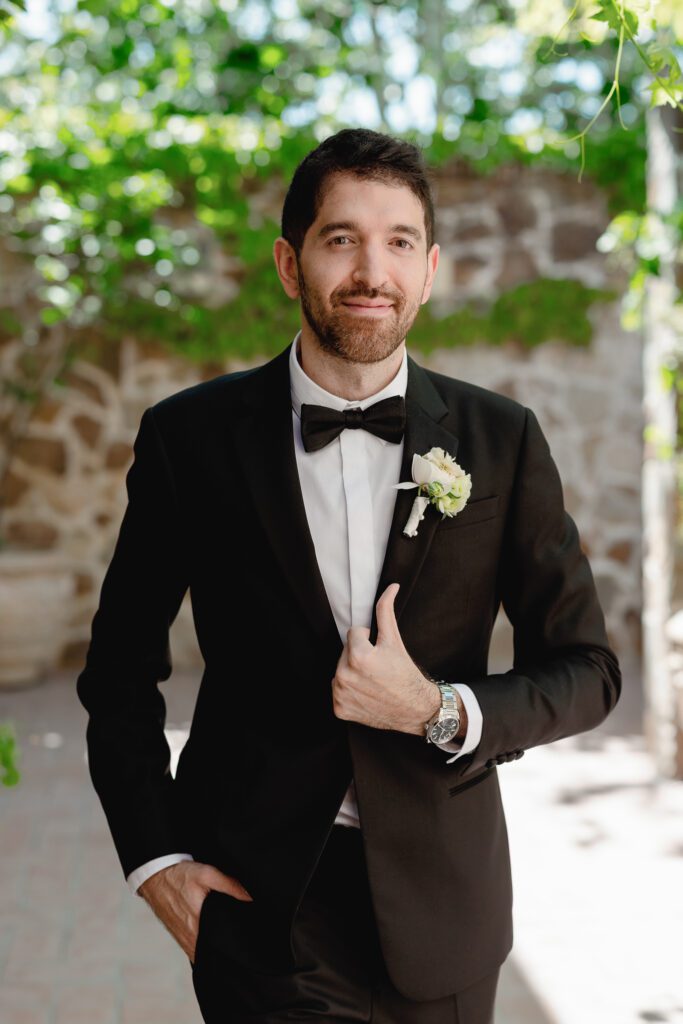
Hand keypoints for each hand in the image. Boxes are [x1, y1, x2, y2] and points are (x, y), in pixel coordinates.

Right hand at [138, 860, 252, 963]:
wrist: (154, 877)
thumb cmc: (179, 876)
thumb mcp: (206, 874)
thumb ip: (229, 885)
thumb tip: (250, 897)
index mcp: (198, 922)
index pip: (222, 942)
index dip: (237, 942)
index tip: (249, 940)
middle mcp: (190, 936)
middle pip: (215, 950)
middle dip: (229, 947)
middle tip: (244, 940)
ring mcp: (184, 939)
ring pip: (206, 953)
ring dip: (217, 950)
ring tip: (231, 941)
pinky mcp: (180, 938)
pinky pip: (196, 950)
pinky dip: (206, 948)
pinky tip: (215, 940)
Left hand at [331, 582, 462, 735]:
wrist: (415, 709)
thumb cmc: (405, 674)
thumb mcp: (394, 640)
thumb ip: (386, 611)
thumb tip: (390, 587)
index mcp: (358, 656)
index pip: (353, 634)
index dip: (368, 640)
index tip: (380, 652)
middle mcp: (345, 676)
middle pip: (345, 652)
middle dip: (359, 655)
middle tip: (378, 668)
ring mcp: (341, 695)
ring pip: (340, 670)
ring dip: (353, 672)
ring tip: (372, 680)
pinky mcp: (340, 709)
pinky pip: (338, 691)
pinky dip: (349, 692)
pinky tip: (366, 694)